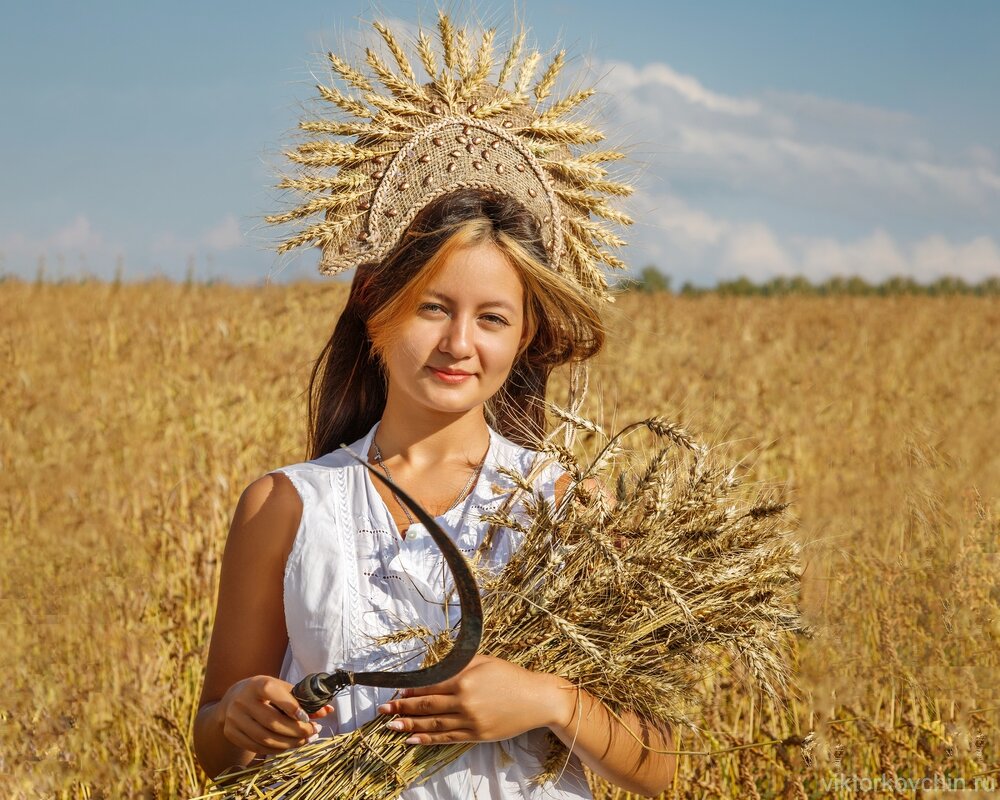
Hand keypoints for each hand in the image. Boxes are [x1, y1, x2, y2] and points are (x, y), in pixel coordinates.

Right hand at [217, 675, 333, 755]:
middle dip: (296, 731)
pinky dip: (276, 749)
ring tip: (305, 741)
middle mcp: (242, 700)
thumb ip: (302, 699)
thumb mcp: (281, 689)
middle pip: (271, 722)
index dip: (291, 707)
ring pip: (265, 738)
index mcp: (257, 684)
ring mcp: (235, 718)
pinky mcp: (231, 733)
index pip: (273, 693)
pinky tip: (288, 746)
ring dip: (289, 743)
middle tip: (313, 732)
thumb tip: (327, 711)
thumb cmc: (264, 692)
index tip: (307, 718)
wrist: (234, 699)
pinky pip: (257, 747)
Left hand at [376, 655, 570, 744]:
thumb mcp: (483, 661)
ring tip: (391, 726)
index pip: (429, 685)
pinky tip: (412, 739)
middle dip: (402, 708)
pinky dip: (428, 739)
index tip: (395, 692)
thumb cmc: (509, 676)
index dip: (410, 690)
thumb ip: (458, 664)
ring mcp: (470, 720)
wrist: (536, 699)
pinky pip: (447, 738)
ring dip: (409, 725)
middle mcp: (464, 700)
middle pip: (426, 705)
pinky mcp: (477, 735)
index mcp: (465, 678)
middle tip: (383, 711)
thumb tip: (432, 668)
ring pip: (433, 724)